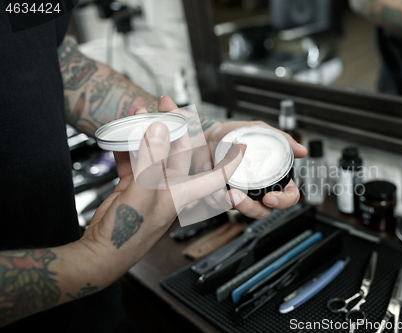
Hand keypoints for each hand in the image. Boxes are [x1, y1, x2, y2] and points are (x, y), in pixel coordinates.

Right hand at [80, 97, 244, 278]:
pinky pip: (132, 161)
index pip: (215, 175)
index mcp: (181, 193)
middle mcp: (169, 188)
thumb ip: (150, 158)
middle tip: (164, 103)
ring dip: (146, 132)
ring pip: (153, 152)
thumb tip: (158, 128)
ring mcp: (150, 186)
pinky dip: (126, 146)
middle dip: (173, 126)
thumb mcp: (142, 192)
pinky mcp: (132, 187)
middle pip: (179, 152)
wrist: (99, 253)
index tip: (241, 143)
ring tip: (139, 111)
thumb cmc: (127, 235)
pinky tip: (119, 134)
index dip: (229, 160)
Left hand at [206, 120, 307, 219]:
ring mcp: (240, 195)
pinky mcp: (222, 197)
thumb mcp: (261, 131)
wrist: (209, 135)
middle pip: (262, 211)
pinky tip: (208, 187)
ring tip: (219, 191)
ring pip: (240, 211)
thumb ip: (283, 140)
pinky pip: (219, 206)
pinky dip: (213, 198)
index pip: (288, 197)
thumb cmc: (237, 135)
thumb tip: (303, 151)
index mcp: (274, 178)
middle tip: (236, 196)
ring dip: (228, 204)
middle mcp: (258, 190)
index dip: (283, 201)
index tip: (270, 197)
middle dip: (249, 208)